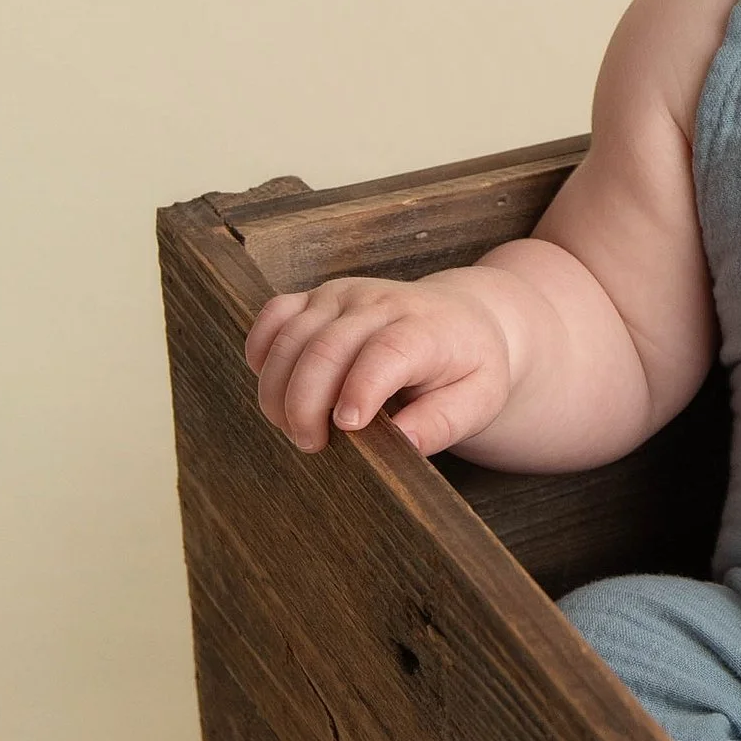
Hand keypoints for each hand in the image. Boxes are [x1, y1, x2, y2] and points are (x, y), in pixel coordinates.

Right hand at [244, 271, 516, 455]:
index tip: (348, 428)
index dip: (360, 389)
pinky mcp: (316, 297)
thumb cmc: (469, 367)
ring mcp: (343, 295)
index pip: (386, 352)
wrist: (464, 318)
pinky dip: (261, 352)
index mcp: (426, 328)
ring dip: (279, 391)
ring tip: (296, 429)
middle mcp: (380, 303)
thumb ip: (443, 423)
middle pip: (326, 349)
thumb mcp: (479, 401)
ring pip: (291, 337)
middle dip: (306, 405)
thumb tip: (403, 443)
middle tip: (312, 445)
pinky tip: (273, 386)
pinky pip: (273, 315)